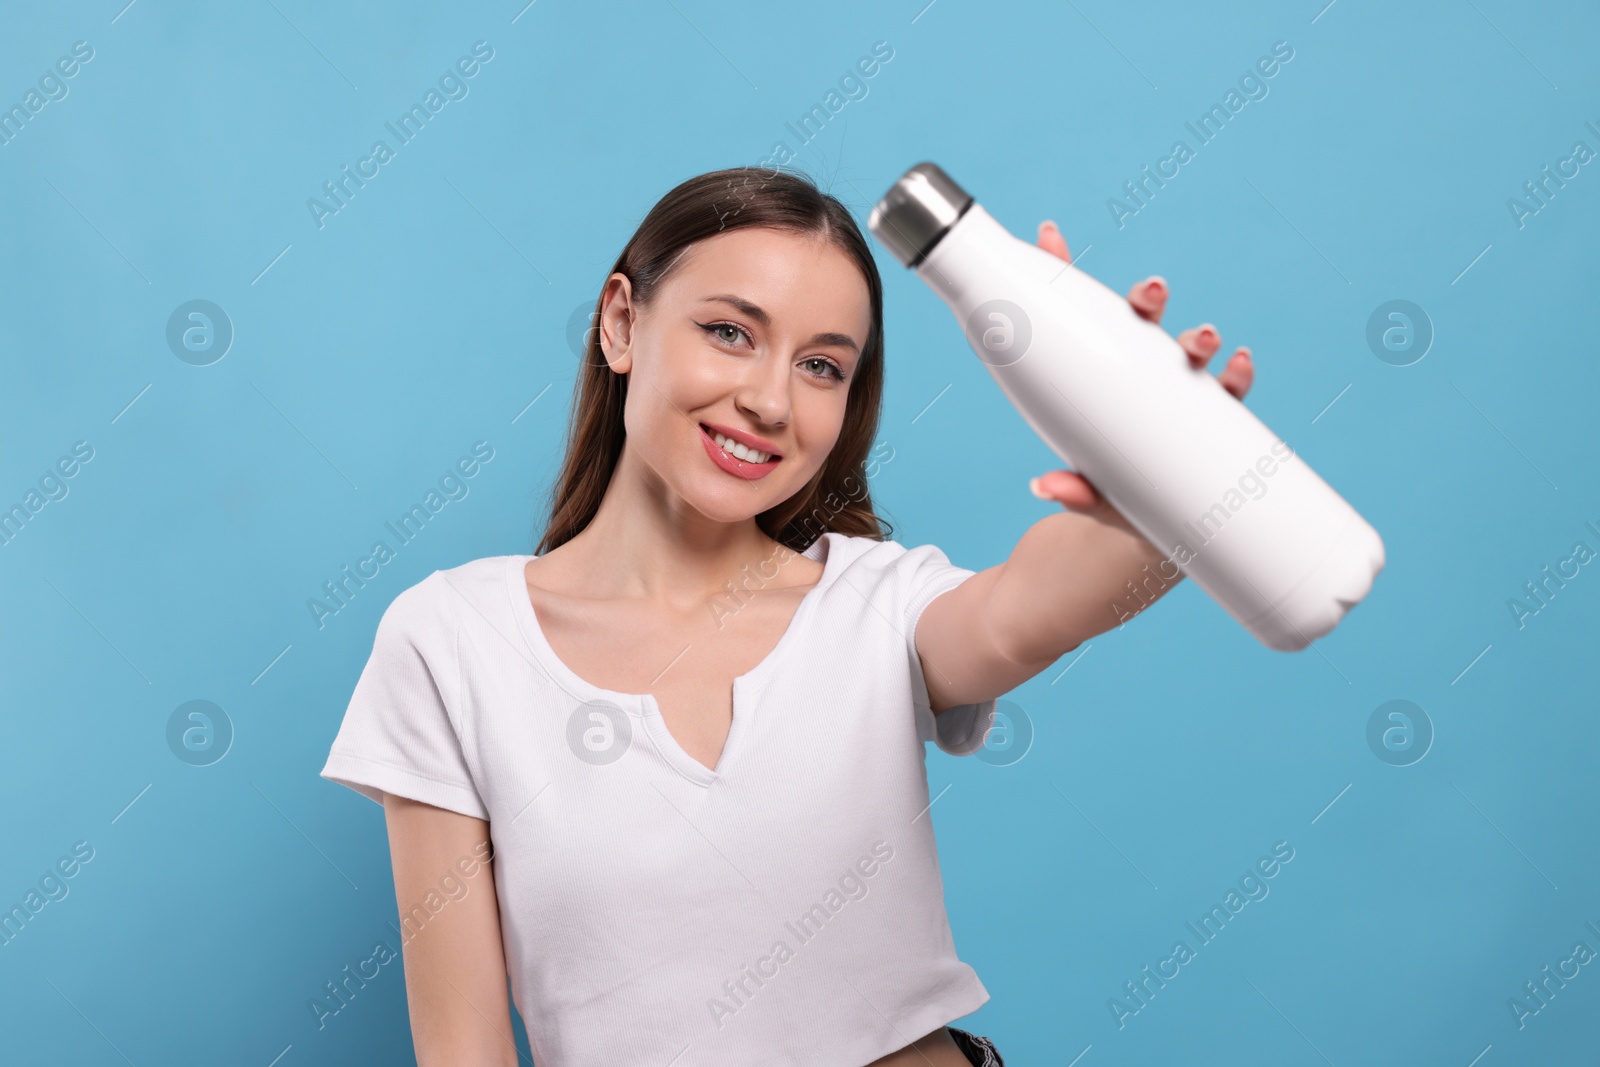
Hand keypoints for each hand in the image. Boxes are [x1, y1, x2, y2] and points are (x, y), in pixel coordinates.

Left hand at [1027, 219, 1255, 515]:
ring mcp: (1181, 393)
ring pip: (1188, 351)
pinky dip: (1235, 373)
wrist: (1160, 531)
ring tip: (1203, 339)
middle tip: (1151, 293)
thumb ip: (1073, 490)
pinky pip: (1229, 390)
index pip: (1081, 319)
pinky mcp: (1216, 419)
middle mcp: (1142, 374)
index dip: (1062, 276)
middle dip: (1148, 300)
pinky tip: (1238, 363)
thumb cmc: (1117, 496)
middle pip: (1143, 323)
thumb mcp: (1092, 491)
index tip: (1049, 234)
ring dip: (1197, 337)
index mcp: (1101, 377)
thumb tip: (1044, 489)